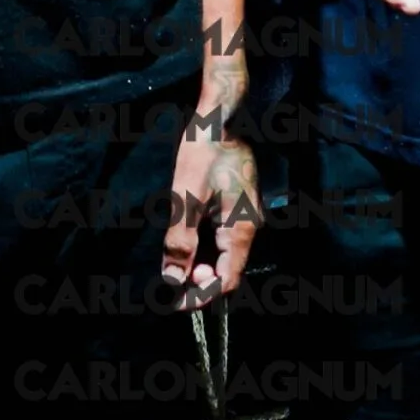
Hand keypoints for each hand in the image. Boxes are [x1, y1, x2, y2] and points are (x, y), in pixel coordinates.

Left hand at [162, 71, 259, 305]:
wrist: (221, 115)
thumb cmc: (203, 151)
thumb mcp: (186, 196)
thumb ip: (180, 239)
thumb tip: (173, 279)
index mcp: (241, 229)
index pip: (227, 280)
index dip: (202, 297)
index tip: (175, 304)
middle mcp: (249, 228)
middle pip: (227, 270)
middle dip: (199, 282)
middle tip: (170, 281)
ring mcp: (246, 218)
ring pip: (224, 255)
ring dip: (200, 265)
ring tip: (174, 267)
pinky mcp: (238, 208)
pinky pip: (223, 239)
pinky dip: (204, 248)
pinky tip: (186, 244)